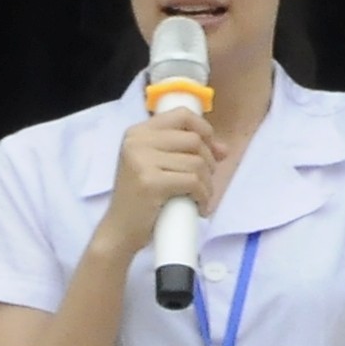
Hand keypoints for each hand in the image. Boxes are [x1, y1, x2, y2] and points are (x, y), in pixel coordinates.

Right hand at [96, 104, 219, 256]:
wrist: (120, 230)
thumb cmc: (143, 199)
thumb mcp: (158, 166)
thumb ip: (187, 152)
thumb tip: (223, 148)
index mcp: (138, 132)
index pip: (182, 115)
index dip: (205, 130)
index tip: (214, 151)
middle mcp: (137, 141)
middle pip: (194, 140)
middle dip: (209, 164)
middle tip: (204, 184)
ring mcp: (141, 160)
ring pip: (197, 163)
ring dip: (207, 185)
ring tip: (199, 199)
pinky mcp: (150, 182)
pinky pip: (193, 182)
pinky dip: (203, 197)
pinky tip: (198, 208)